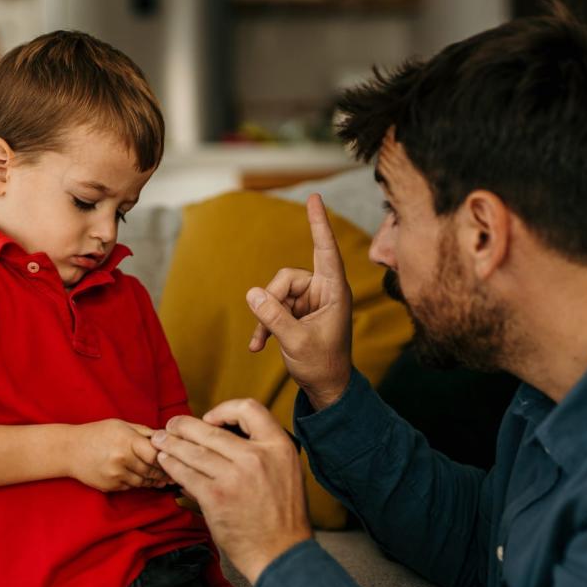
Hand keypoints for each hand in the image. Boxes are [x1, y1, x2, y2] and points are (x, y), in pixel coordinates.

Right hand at [71, 419, 167, 491]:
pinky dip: (139, 484)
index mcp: (127, 441)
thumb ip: (144, 432)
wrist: (69, 450)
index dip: (166, 457)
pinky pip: (131, 487)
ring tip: (163, 479)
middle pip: (151, 470)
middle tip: (174, 472)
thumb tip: (164, 438)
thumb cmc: (97, 433)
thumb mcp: (121, 425)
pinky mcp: (111, 486)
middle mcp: (122, 460)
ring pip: (143, 482)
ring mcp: (116, 475)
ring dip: (154, 481)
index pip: (156, 454)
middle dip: (164, 472)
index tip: (173, 457)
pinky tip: (146, 480)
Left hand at [153, 399, 311, 584]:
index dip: (225, 409)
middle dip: (184, 426)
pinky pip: (186, 474)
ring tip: (160, 441)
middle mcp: (257, 457)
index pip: (250, 409)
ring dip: (171, 444)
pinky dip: (172, 466)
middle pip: (211, 430)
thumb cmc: (283, 515)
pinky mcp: (216, 498)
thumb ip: (261, 453)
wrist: (283, 553)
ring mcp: (235, 477)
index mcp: (279, 446)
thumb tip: (219, 440)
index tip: (210, 419)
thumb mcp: (286, 472)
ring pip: (193, 451)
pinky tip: (165, 463)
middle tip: (171, 425)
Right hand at [247, 194, 352, 409]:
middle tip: (267, 329)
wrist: (326, 388)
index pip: (326, 250)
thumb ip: (274, 317)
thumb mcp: (296, 342)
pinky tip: (258, 345)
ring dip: (266, 317)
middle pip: (287, 278)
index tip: (315, 198)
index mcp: (335, 292)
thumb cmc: (322, 366)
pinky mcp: (297, 312)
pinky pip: (272, 306)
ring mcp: (309, 301)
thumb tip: (252, 293)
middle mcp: (323, 291)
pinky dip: (264, 325)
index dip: (319, 224)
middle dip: (273, 301)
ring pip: (276, 292)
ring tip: (263, 341)